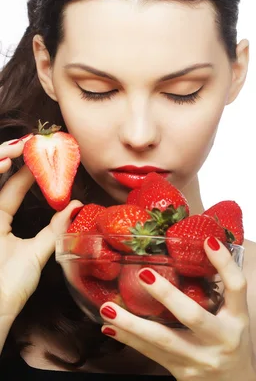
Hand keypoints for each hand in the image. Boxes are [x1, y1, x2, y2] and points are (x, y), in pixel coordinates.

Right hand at [0, 135, 81, 319]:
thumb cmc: (10, 287)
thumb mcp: (38, 252)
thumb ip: (54, 229)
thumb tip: (75, 206)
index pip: (12, 190)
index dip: (26, 172)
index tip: (45, 154)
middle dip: (11, 156)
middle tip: (34, 141)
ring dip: (1, 158)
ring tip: (22, 145)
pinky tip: (5, 162)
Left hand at [99, 237, 255, 380]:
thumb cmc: (235, 343)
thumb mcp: (237, 317)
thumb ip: (223, 292)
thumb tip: (203, 250)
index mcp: (238, 319)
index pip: (237, 287)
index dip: (224, 264)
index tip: (208, 241)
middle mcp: (221, 338)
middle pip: (193, 316)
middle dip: (167, 296)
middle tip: (144, 275)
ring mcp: (199, 358)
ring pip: (163, 341)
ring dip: (133, 324)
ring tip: (109, 309)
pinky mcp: (182, 372)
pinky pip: (152, 354)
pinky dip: (129, 340)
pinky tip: (111, 328)